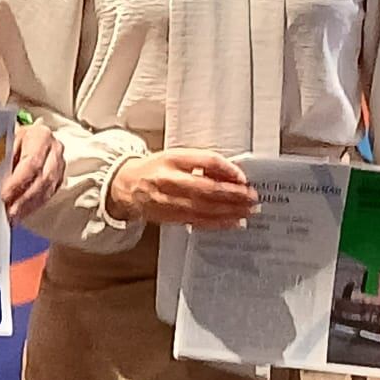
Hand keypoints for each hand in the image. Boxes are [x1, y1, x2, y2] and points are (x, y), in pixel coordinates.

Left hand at [1, 122, 64, 222]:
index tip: (3, 195)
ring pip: (46, 190)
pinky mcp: (58, 178)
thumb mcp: (3, 140)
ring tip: (11, 215)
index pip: (32, 163)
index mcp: (41, 136)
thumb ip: (1, 156)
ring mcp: (59, 165)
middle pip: (41, 179)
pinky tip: (20, 213)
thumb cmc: (10, 138)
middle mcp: (54, 150)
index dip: (17, 182)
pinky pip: (47, 196)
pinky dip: (32, 206)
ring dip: (27, 205)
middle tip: (7, 211)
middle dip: (23, 198)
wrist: (24, 138)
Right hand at [106, 149, 257, 228]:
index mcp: (172, 159)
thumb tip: (232, 173)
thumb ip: (202, 163)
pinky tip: (233, 222)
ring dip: (229, 211)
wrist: (127, 185)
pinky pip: (198, 221)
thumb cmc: (155, 169)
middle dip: (233, 195)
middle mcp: (169, 180)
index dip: (226, 170)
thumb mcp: (176, 156)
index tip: (243, 178)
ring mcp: (168, 201)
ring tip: (248, 211)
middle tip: (252, 198)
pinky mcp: (169, 216)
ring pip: (204, 208)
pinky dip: (218, 222)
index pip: (205, 161)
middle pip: (206, 188)